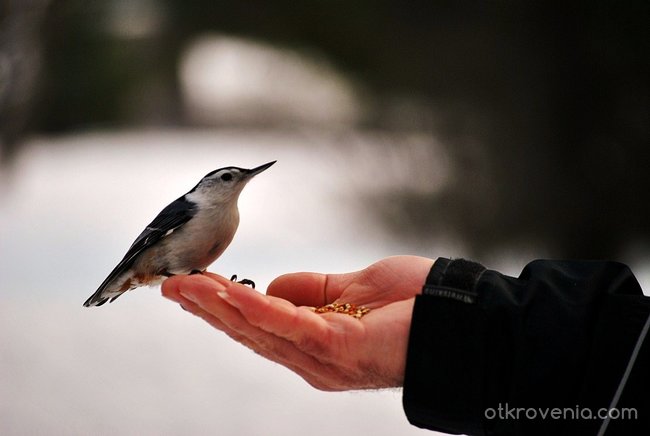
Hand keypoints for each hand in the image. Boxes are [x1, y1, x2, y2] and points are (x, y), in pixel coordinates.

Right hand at [161, 255, 432, 390]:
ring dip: (217, 306)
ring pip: (257, 330)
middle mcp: (311, 360)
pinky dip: (252, 306)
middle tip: (169, 285)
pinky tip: (224, 291)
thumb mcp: (351, 289)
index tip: (190, 286)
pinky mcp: (336, 347)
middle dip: (207, 309)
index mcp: (314, 345)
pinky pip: (285, 323)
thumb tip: (272, 287)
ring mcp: (322, 359)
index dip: (222, 309)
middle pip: (248, 333)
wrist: (457, 313)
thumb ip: (311, 290)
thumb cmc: (412, 303)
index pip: (258, 327)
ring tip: (182, 284)